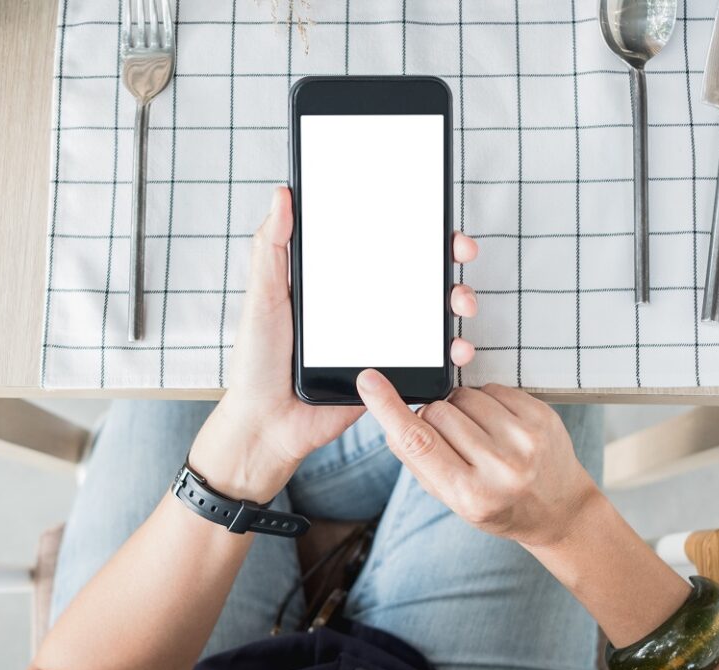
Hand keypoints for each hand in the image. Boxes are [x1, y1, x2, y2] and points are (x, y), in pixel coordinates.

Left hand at [190, 187, 479, 501]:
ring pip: (432, 313)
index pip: (383, 245)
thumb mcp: (261, 297)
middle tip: (461, 252)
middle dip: (449, 259)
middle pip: (419, 274)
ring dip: (458, 301)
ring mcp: (383, 340)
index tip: (434, 214)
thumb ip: (272, 247)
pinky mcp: (391, 373)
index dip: (413, 227)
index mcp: (338, 283)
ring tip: (461, 303)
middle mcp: (366, 307)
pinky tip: (457, 348)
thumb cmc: (257, 362)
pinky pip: (430, 359)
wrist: (267, 425)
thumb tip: (282, 193)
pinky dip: (452, 351)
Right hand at [356, 371, 597, 547]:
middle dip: (433, 417)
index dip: (388, 408)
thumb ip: (418, 463)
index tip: (369, 382)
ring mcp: (525, 441)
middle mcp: (500, 468)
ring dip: (461, 408)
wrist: (560, 511)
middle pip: (438, 412)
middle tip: (451, 439)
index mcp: (469, 494)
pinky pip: (492, 389)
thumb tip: (391, 421)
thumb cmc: (499, 507)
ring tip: (480, 435)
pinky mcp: (542, 418)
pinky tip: (498, 426)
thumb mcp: (452, 499)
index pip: (418, 442)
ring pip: (464, 396)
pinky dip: (486, 402)